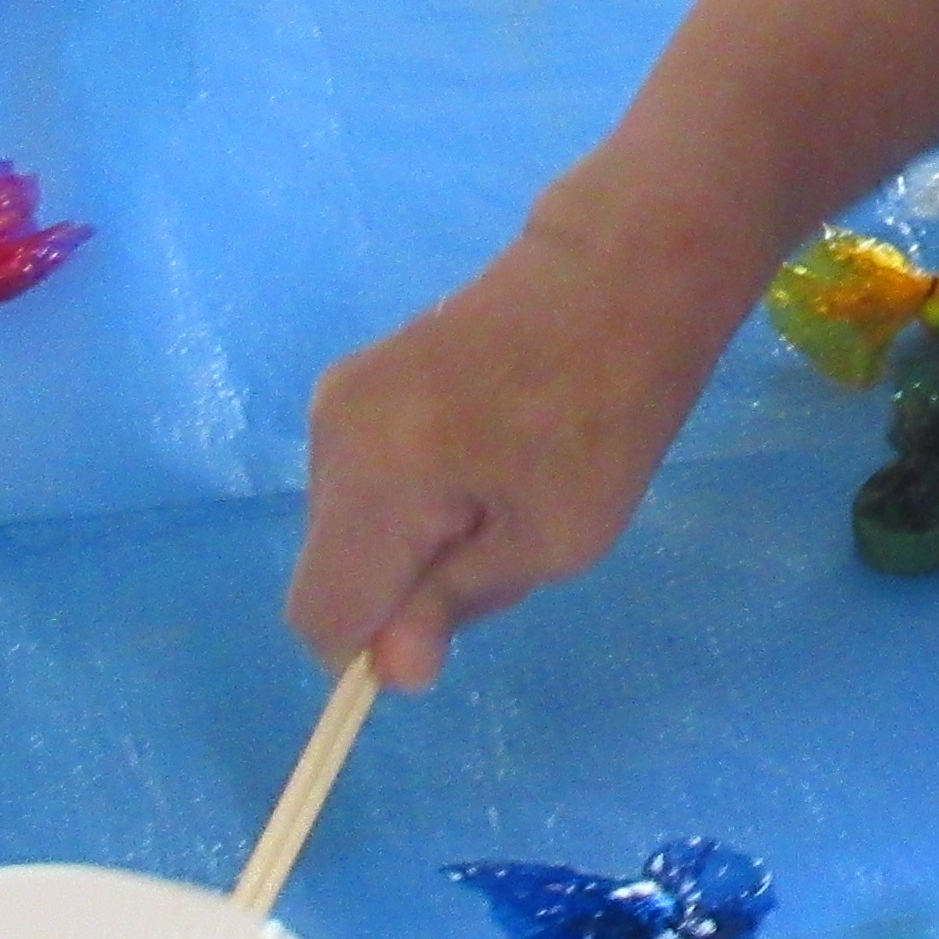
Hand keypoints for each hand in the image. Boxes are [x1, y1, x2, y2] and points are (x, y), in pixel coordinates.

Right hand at [291, 203, 729, 692]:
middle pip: (336, 569)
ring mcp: (339, 397)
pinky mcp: (361, 377)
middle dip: (407, 585)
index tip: (453, 618)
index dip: (378, 646)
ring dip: (418, 538)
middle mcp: (330, 434)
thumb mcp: (554, 538)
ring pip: (351, 525)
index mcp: (370, 476)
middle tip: (508, 535)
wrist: (618, 269)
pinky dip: (418, 494)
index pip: (319, 617)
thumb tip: (387, 669)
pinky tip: (489, 452)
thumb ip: (453, 605)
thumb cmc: (607, 411)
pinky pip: (367, 478)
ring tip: (508, 485)